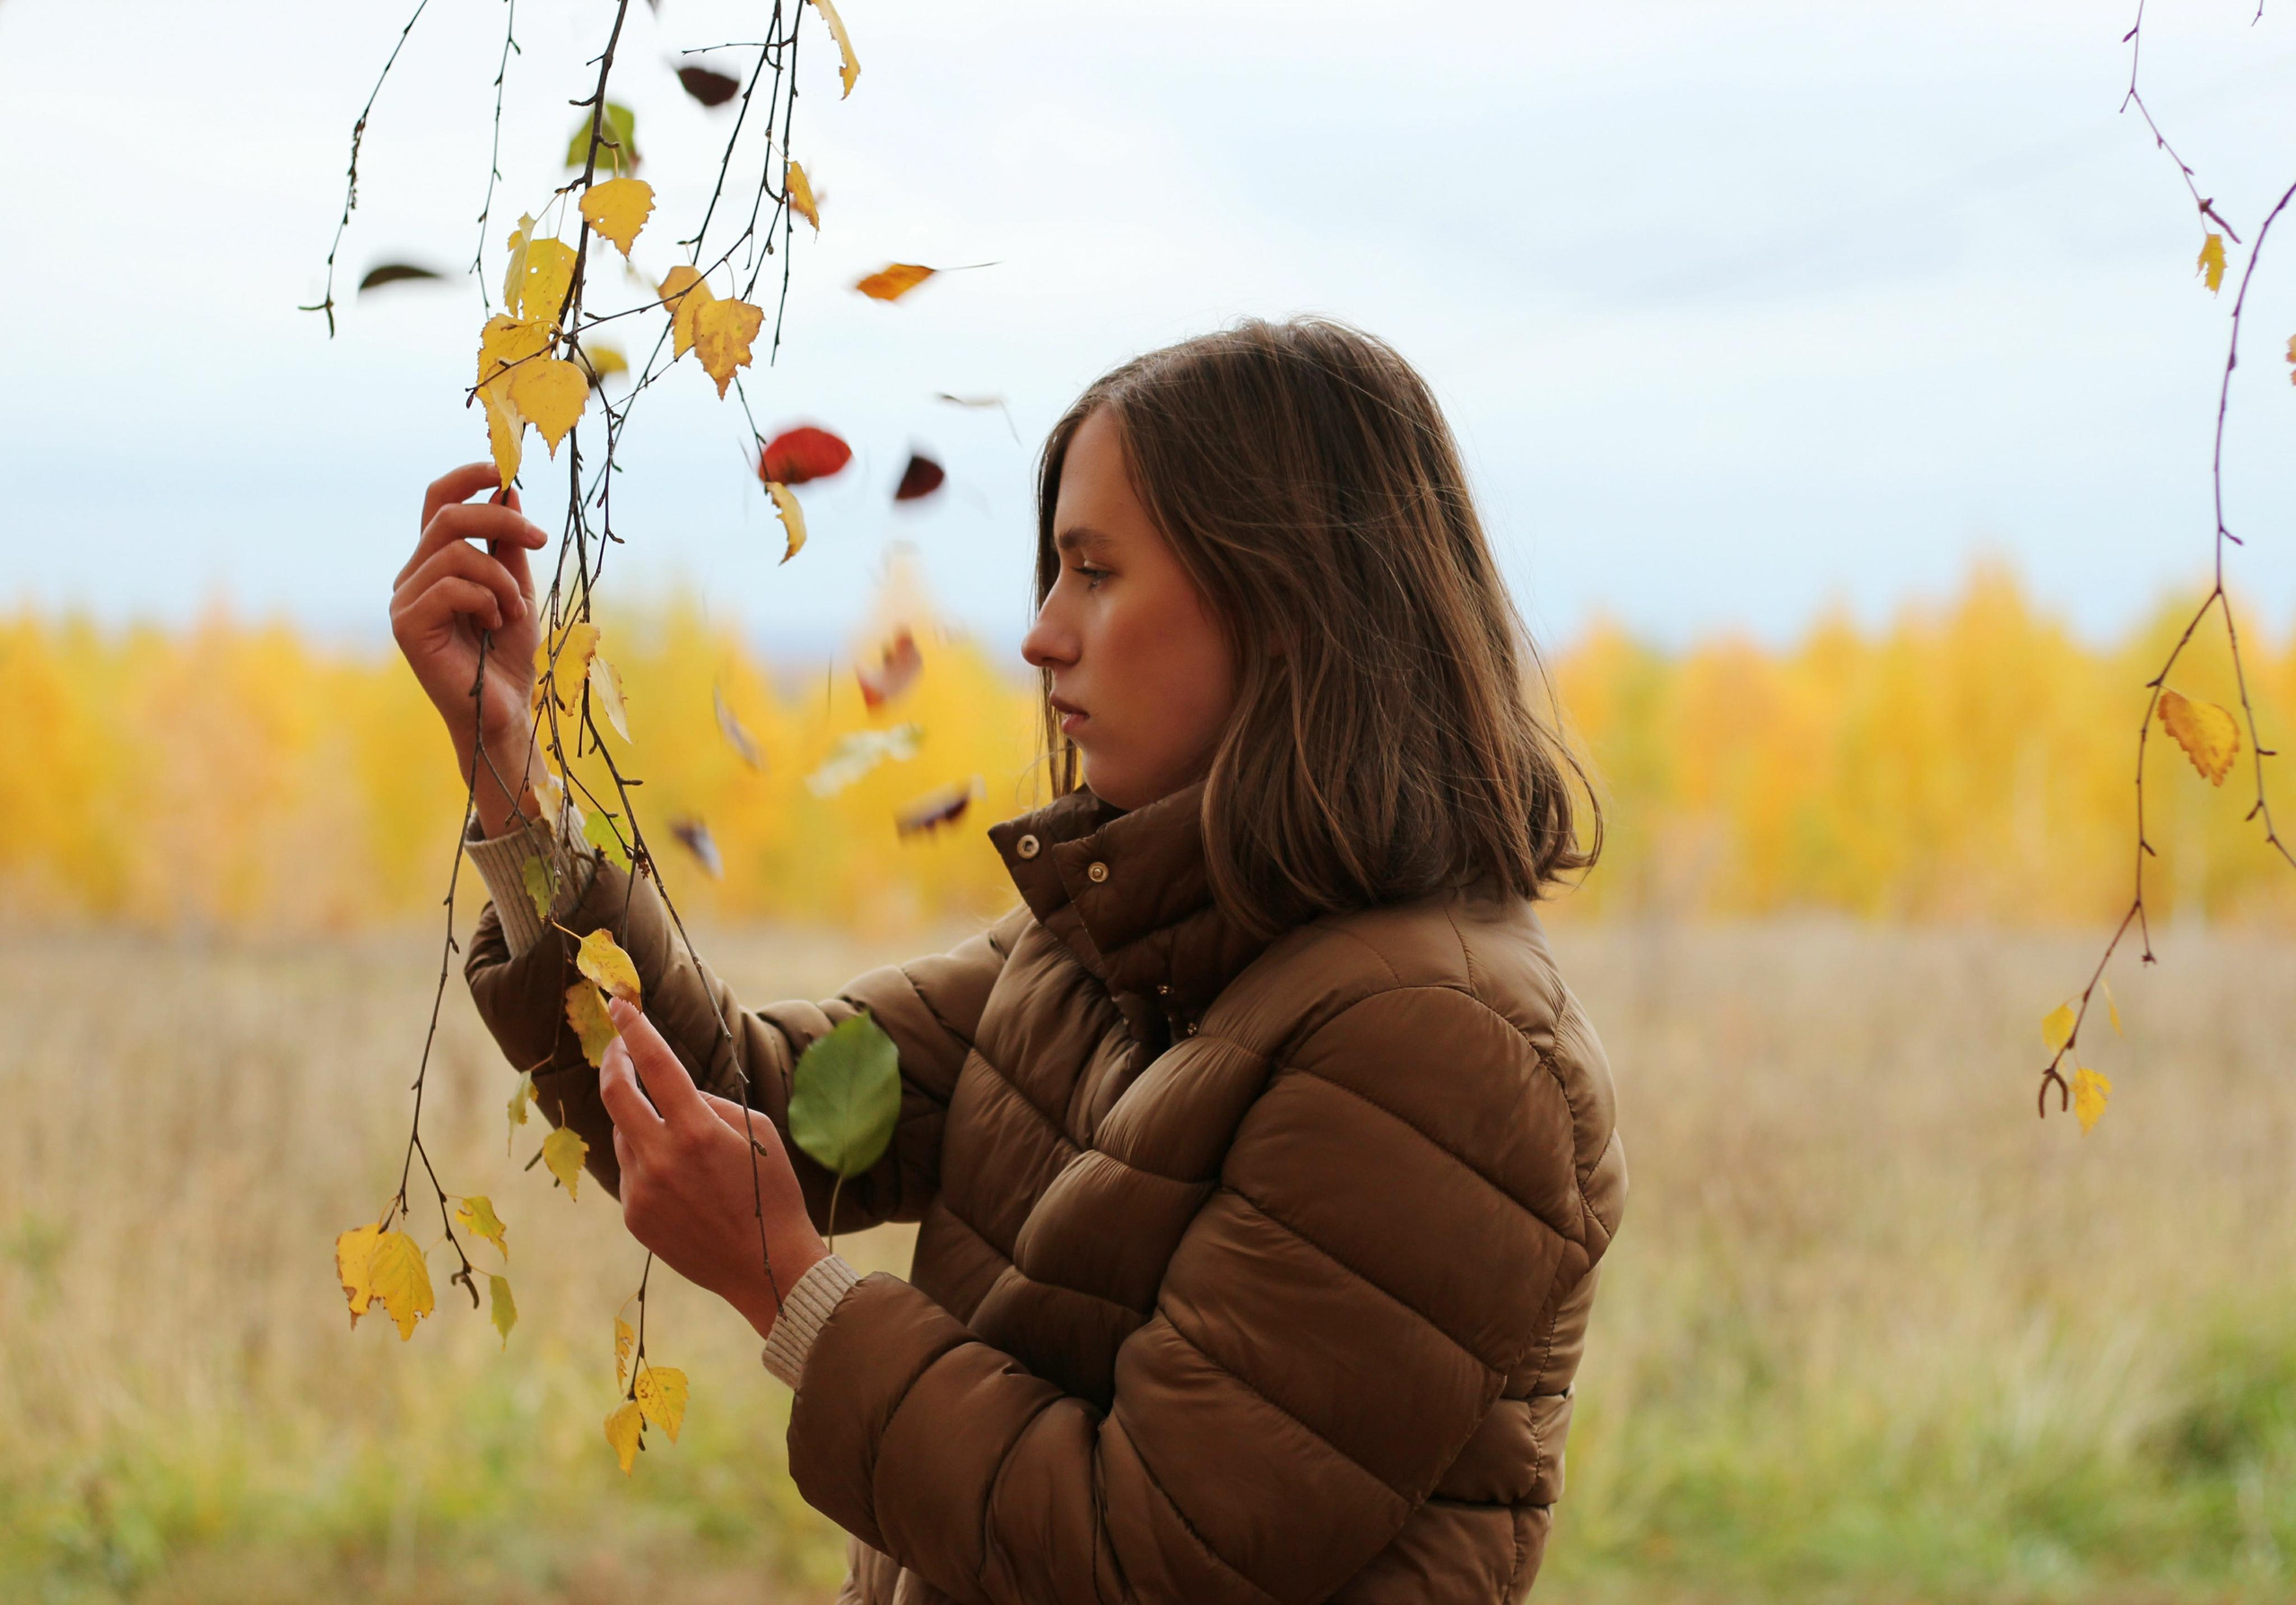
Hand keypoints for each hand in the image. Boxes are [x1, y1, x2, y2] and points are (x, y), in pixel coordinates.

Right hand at [391, 463, 549, 835]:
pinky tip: (495, 624)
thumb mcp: (517, 589)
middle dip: (502, 520)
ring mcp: (404, 600)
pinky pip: (450, 586)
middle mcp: (412, 576)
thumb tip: (509, 491)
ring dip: (501, 578)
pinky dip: (486, 598)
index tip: (504, 471)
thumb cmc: (508, 655)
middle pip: (450, 517)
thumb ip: (508, 546)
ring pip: (455, 552)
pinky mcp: (406, 625)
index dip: (467, 477)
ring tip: (514, 610)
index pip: (438, 502)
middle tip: (540, 538)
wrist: (504, 710)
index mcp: (435, 563)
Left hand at [597, 997, 829, 1339]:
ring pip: (624, 1134)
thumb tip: (675, 1093)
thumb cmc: (773, 1194)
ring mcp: (643, 1190)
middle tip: (617, 1048)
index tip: (621, 1004)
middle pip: (616, 1095)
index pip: (656, 1065)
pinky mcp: (634, 1216)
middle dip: (613, 1062)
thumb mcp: (757, 1134)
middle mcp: (662, 1158)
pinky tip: (678, 1178)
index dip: (635, 1029)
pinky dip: (646, 1159)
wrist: (766, 1268)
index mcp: (698, 1131)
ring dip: (639, 1120)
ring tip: (675, 1135)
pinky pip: (630, 1170)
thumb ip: (710, 1105)